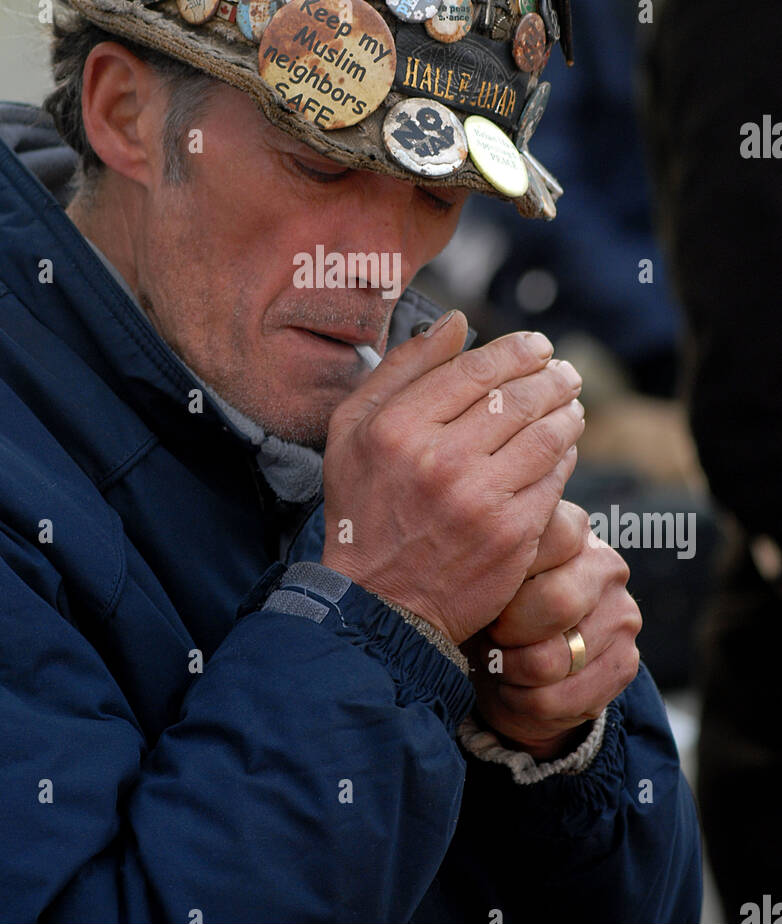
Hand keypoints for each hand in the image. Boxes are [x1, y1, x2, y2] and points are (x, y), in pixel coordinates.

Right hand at [322, 313, 583, 643]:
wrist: (379, 600)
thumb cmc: (363, 505)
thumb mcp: (351, 429)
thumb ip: (401, 369)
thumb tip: (456, 323)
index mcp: (398, 428)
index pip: (475, 370)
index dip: (516, 351)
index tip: (538, 345)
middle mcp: (440, 459)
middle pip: (518, 398)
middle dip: (551, 377)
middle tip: (565, 372)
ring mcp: (481, 499)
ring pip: (545, 435)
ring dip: (566, 413)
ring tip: (570, 404)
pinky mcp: (514, 535)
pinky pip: (554, 479)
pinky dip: (564, 456)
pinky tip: (562, 448)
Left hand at [463, 501, 641, 759]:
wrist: (507, 667)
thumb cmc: (487, 608)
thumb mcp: (480, 575)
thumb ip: (487, 556)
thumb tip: (474, 544)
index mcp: (569, 528)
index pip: (544, 544)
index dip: (500, 579)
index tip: (481, 594)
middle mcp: (605, 565)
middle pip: (557, 603)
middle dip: (505, 633)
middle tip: (490, 635)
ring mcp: (621, 614)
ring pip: (552, 660)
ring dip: (510, 672)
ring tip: (499, 662)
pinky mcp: (624, 663)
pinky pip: (560, 698)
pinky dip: (523, 702)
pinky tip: (516, 689)